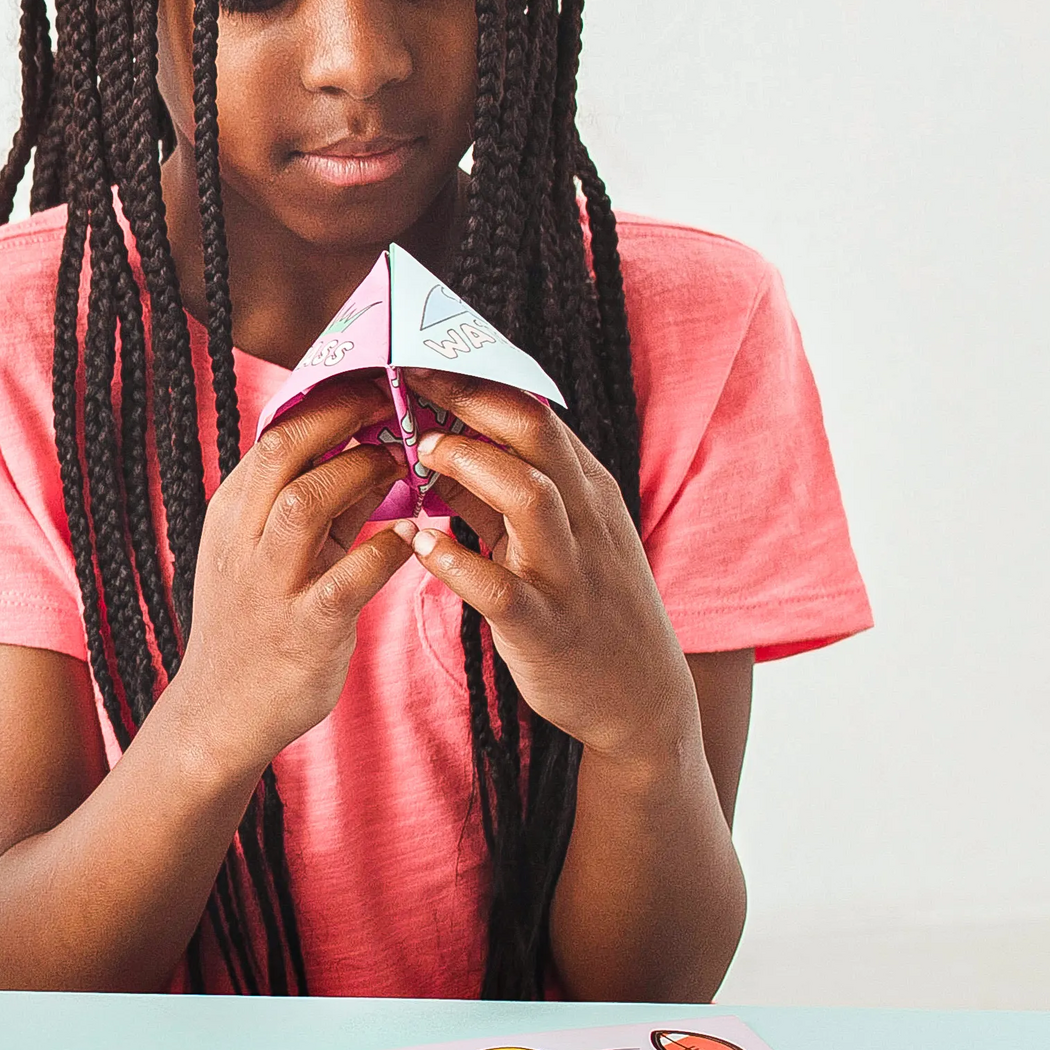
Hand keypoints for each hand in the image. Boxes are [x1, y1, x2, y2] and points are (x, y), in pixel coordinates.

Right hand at [175, 374, 413, 774]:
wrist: (222, 713)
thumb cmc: (255, 622)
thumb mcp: (271, 552)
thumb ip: (319, 504)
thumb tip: (375, 448)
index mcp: (231, 513)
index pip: (274, 435)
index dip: (327, 402)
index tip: (373, 382)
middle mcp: (241, 541)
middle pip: (283, 452)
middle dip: (341, 418)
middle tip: (394, 402)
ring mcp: (269, 584)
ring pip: (306, 502)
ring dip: (362, 472)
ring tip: (404, 461)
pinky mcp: (305, 628)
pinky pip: (350, 576)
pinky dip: (388, 548)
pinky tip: (415, 534)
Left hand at [397, 373, 695, 774]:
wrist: (639, 697)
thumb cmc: (587, 605)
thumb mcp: (555, 535)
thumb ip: (497, 492)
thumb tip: (432, 445)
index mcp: (587, 489)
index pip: (536, 410)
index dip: (478, 377)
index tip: (424, 352)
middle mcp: (585, 520)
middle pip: (535, 433)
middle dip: (470, 398)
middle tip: (410, 377)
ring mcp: (569, 572)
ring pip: (528, 496)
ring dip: (467, 465)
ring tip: (419, 450)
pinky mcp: (547, 627)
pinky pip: (499, 587)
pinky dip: (454, 561)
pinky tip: (416, 544)